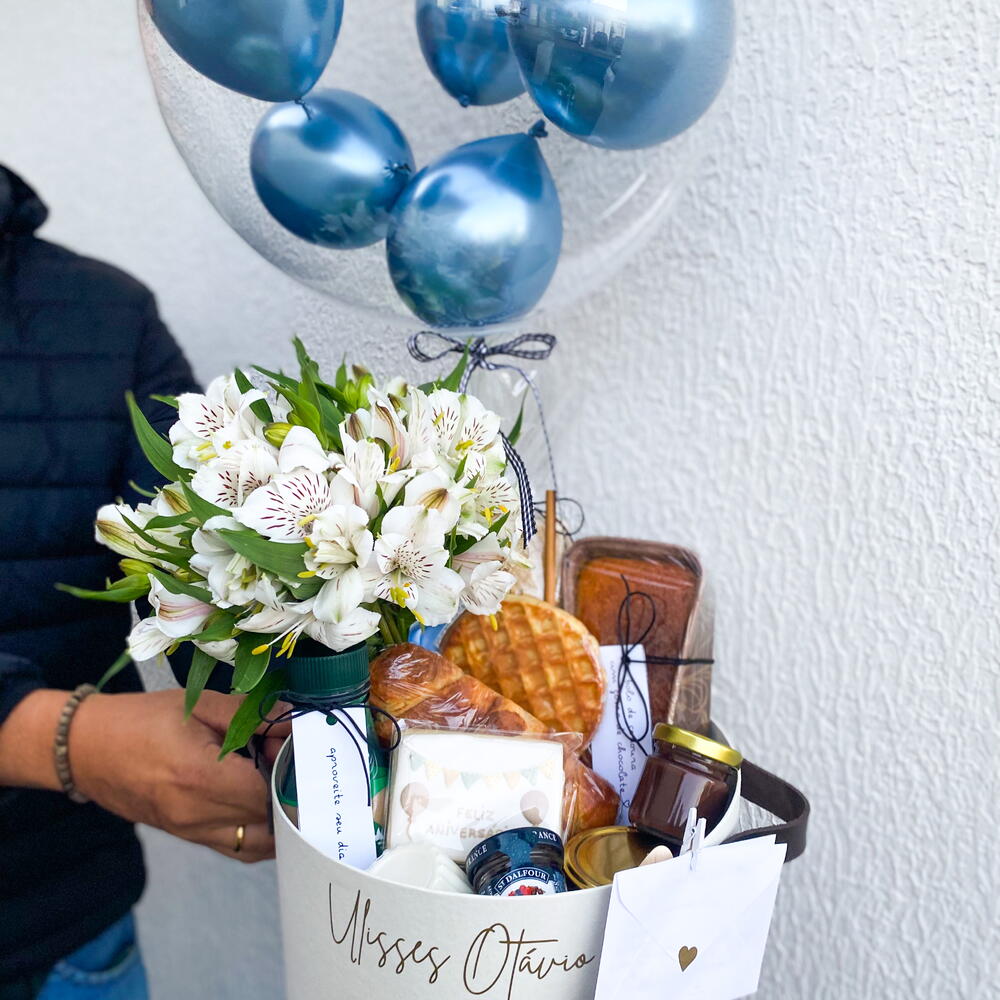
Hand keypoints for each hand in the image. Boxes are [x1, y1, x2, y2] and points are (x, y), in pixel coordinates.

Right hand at [69, 689, 287, 862]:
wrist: (86, 748)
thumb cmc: (141, 720)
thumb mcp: (200, 705)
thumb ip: (251, 715)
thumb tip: (292, 720)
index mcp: (201, 779)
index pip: (269, 791)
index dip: (287, 767)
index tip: (285, 741)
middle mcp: (198, 816)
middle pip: (268, 819)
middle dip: (286, 789)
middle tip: (282, 755)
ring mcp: (191, 832)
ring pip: (256, 843)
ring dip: (278, 816)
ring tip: (275, 777)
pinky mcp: (187, 837)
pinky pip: (236, 846)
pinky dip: (258, 830)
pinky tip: (263, 799)